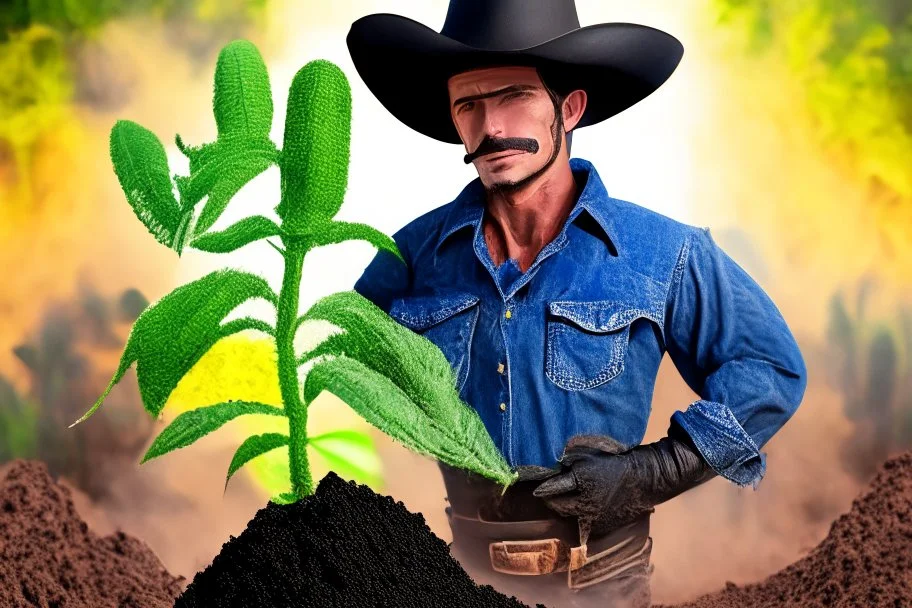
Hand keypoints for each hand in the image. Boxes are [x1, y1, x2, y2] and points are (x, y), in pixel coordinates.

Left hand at [532, 429, 716, 539]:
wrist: (644, 479)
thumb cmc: (617, 461)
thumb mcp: (592, 456)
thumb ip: (571, 463)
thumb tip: (553, 466)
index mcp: (582, 480)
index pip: (553, 487)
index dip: (542, 488)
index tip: (532, 486)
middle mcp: (585, 501)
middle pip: (558, 505)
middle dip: (549, 499)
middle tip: (545, 494)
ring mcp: (593, 516)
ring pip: (569, 516)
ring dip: (562, 509)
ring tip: (560, 501)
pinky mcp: (602, 525)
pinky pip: (583, 524)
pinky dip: (578, 517)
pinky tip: (578, 510)